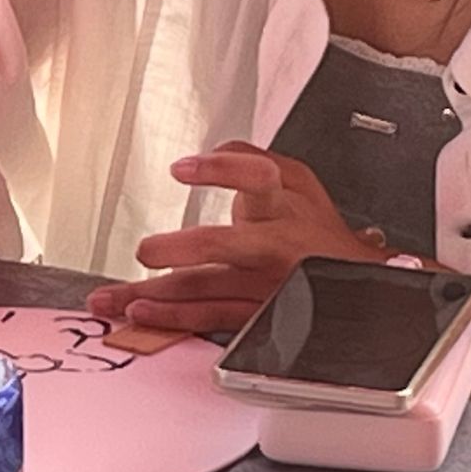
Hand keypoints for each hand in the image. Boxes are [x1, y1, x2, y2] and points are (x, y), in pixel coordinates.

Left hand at [85, 144, 381, 332]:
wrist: (353, 281)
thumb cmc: (314, 226)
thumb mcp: (297, 180)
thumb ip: (250, 158)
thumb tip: (211, 152)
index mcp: (284, 205)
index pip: (258, 178)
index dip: (221, 171)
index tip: (181, 168)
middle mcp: (274, 246)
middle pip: (226, 245)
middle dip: (184, 249)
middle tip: (146, 250)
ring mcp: (263, 285)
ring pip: (204, 288)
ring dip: (154, 294)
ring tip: (117, 296)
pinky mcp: (254, 314)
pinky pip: (208, 317)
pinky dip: (172, 319)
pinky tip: (142, 314)